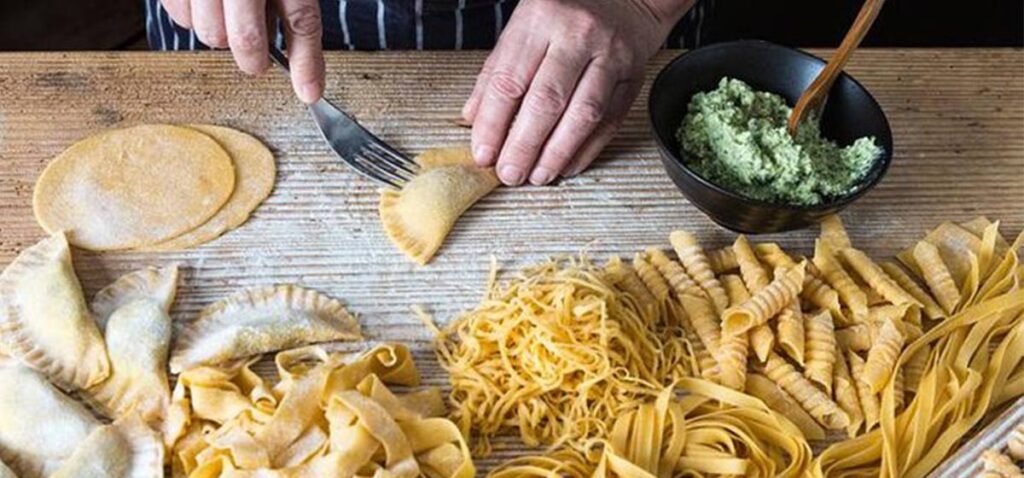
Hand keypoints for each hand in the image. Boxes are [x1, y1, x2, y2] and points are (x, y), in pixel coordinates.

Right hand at [161, 0, 324, 102]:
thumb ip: (291, 5)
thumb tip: (301, 66)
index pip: (301, 19)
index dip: (307, 62)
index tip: (309, 92)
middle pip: (244, 38)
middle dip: (252, 59)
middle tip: (257, 61)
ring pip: (208, 33)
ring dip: (219, 33)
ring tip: (227, 9)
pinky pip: (178, 16)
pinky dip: (192, 16)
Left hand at [461, 0, 692, 185]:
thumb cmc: (565, 14)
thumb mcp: (522, 27)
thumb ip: (497, 71)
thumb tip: (473, 119)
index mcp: (540, 19)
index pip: (509, 81)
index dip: (493, 124)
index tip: (484, 154)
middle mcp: (578, 35)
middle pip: (547, 101)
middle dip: (524, 146)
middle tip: (510, 174)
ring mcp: (610, 56)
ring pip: (582, 115)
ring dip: (557, 153)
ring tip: (538, 176)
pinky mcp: (633, 77)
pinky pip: (609, 122)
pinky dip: (587, 150)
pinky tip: (567, 166)